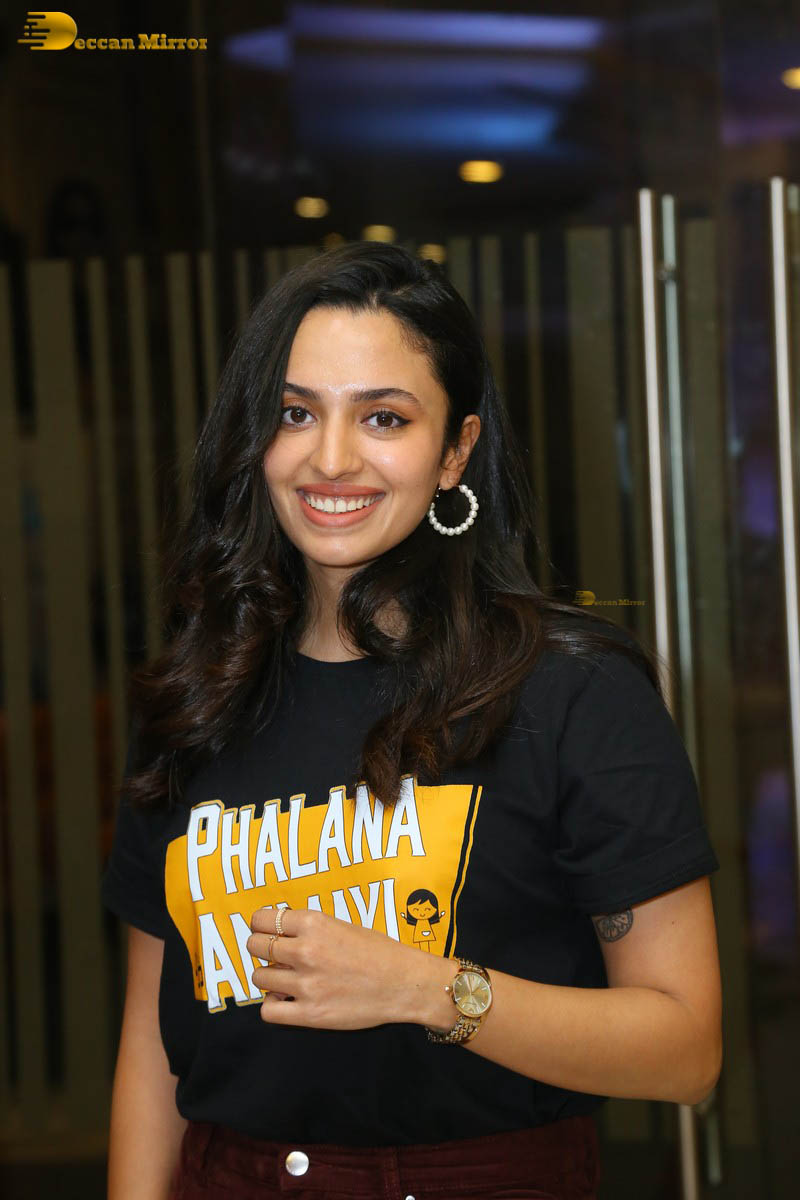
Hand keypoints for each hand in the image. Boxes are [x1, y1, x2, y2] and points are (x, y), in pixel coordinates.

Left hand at [246, 906, 453, 1029]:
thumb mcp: (342, 926)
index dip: (260, 925)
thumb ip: (310, 929)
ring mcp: (306, 984)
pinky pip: (269, 1011)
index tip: (265, 930)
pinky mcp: (310, 1014)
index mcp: (314, 924)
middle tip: (273, 954)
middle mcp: (306, 951)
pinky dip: (273, 1005)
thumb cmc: (379, 952)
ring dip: (268, 977)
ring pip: (259, 977)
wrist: (404, 984)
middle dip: (261, 949)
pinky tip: (287, 999)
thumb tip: (279, 934)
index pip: (262, 919)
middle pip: (255, 946)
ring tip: (284, 978)